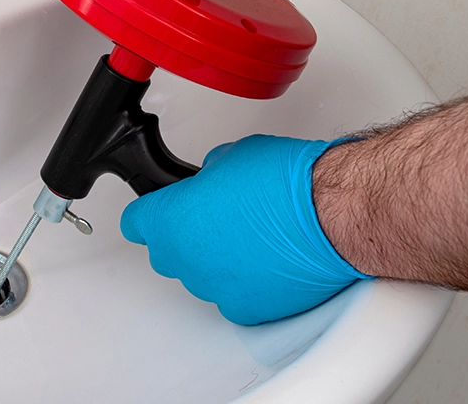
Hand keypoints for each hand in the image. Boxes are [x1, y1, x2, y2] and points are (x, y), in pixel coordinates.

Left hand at [120, 135, 369, 324]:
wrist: (333, 216)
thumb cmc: (287, 183)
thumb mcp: (230, 156)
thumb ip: (204, 176)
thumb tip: (207, 183)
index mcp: (171, 220)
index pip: (135, 222)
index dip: (148, 213)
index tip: (155, 211)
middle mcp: (185, 259)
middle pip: (166, 252)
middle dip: (183, 236)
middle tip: (215, 218)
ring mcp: (213, 288)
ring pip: (200, 275)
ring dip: (215, 260)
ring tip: (251, 238)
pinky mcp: (245, 310)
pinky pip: (232, 296)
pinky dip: (244, 283)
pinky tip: (266, 262)